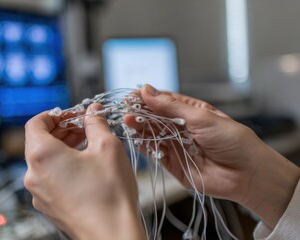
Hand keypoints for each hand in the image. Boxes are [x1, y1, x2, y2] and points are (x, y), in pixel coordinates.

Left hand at [24, 104, 145, 239]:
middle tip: (84, 126)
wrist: (112, 235)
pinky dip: (63, 166)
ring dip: (63, 147)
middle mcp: (34, 175)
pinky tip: (85, 166)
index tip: (72, 114)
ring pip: (45, 161)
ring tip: (88, 144)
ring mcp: (39, 193)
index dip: (54, 114)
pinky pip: (50, 178)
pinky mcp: (49, 206)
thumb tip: (93, 112)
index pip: (35, 123)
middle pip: (39, 141)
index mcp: (42, 155)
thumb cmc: (109, 194)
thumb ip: (96, 123)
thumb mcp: (107, 147)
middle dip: (62, 129)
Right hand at [125, 84, 299, 228]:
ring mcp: (177, 145)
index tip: (132, 96)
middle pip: (155, 117)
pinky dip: (144, 145)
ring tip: (127, 121)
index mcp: (192, 112)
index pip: (164, 101)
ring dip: (139, 128)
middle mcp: (182, 127)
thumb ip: (171, 107)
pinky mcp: (173, 163)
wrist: (246, 174)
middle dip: (140, 113)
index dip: (148, 98)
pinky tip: (135, 138)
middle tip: (125, 109)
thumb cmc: (232, 141)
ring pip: (152, 134)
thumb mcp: (201, 118)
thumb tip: (148, 90)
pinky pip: (154, 152)